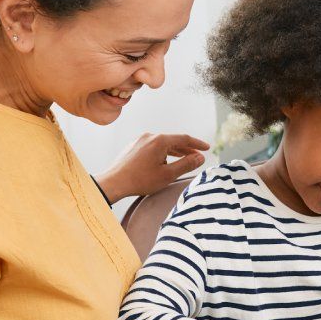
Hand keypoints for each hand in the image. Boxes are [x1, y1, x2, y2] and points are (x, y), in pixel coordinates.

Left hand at [95, 132, 209, 202]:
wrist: (114, 182)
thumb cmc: (140, 180)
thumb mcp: (168, 174)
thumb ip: (186, 164)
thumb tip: (200, 158)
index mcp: (160, 140)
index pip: (184, 139)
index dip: (197, 144)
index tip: (206, 148)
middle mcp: (150, 136)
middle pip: (173, 140)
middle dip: (186, 149)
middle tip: (197, 156)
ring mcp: (140, 140)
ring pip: (162, 144)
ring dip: (174, 151)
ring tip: (183, 159)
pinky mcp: (133, 146)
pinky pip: (152, 147)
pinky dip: (162, 152)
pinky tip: (164, 161)